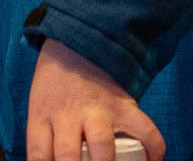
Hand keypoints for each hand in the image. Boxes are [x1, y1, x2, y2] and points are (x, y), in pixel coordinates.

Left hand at [25, 39, 163, 160]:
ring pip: (102, 144)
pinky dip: (154, 150)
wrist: (75, 44)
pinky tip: (151, 160)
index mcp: (42, 116)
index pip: (39, 154)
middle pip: (68, 155)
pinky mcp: (124, 105)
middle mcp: (68, 115)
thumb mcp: (40, 107)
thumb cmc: (56, 85)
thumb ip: (47, 139)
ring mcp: (98, 110)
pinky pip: (146, 131)